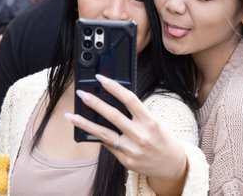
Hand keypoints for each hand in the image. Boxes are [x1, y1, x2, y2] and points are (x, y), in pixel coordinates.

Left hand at [65, 75, 187, 185]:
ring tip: (71, 116)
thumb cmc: (162, 139)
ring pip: (104, 133)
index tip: (101, 78)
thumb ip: (136, 114)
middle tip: (81, 93)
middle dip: (95, 103)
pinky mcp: (125, 160)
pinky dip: (98, 137)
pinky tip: (87, 131)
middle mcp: (140, 135)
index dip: (114, 87)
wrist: (171, 164)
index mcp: (150, 121)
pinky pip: (108, 145)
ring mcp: (131, 149)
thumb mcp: (155, 122)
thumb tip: (113, 103)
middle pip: (113, 115)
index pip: (130, 99)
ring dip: (85, 123)